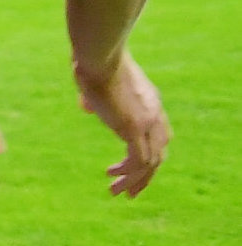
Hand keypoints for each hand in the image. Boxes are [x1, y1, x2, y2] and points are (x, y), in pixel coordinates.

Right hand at [76, 49, 168, 196]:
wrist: (99, 53)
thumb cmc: (92, 59)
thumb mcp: (96, 80)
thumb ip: (94, 96)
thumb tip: (87, 107)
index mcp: (150, 101)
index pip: (159, 135)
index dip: (148, 153)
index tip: (129, 166)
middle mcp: (155, 114)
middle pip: (159, 153)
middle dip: (145, 175)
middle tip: (130, 191)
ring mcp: (147, 122)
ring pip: (150, 163)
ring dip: (134, 180)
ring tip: (116, 192)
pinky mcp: (134, 128)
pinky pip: (138, 161)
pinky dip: (129, 175)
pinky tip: (114, 179)